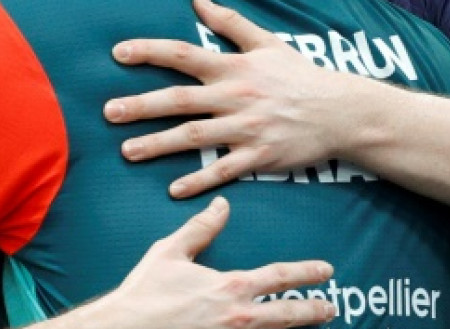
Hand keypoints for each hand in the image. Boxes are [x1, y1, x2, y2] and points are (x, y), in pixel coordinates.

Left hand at [104, 0, 350, 197]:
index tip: (118, 53)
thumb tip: (198, 0)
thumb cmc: (300, 76)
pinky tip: (173, 190)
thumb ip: (230, 24)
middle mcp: (235, 97)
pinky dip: (198, 181)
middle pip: (180, 100)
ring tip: (127, 152)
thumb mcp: (267, 43)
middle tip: (109, 112)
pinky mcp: (259, 157)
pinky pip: (223, 170)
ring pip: (195, 137)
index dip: (150, 52)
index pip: (185, 55)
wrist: (340, 111)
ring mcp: (246, 129)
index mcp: (234, 68)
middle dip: (142, 106)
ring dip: (159, 144)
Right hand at [106, 196, 335, 328]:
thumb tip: (222, 204)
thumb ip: (201, 229)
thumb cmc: (143, 294)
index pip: (280, 277)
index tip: (328, 272)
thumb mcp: (170, 252)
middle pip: (290, 314)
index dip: (307, 273)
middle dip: (316, 311)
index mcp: (231, 285)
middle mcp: (240, 318)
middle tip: (332, 311)